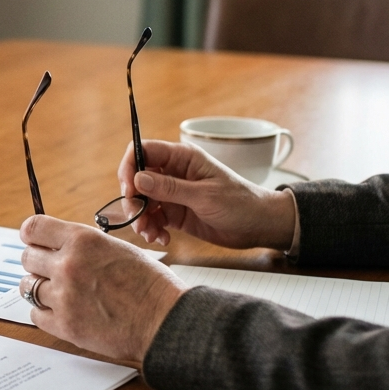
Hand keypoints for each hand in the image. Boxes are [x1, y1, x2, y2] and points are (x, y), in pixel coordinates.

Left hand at [19, 215, 186, 363]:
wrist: (165, 321)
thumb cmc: (150, 284)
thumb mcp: (116, 248)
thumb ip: (83, 246)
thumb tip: (58, 245)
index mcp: (82, 240)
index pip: (32, 228)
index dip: (31, 235)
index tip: (34, 242)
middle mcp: (68, 265)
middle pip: (26, 258)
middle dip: (37, 263)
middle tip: (51, 270)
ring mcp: (64, 296)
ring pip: (27, 286)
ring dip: (40, 288)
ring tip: (59, 292)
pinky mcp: (65, 325)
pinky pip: (35, 314)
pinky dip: (44, 313)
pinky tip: (62, 311)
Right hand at [118, 140, 296, 249]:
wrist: (260, 226)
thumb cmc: (241, 203)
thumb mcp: (205, 196)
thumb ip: (170, 188)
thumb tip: (138, 179)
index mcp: (182, 158)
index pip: (143, 151)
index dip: (130, 167)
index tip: (128, 190)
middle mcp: (173, 172)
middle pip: (137, 178)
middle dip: (133, 200)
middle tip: (138, 219)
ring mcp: (173, 193)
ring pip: (142, 200)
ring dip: (141, 218)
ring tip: (150, 233)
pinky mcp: (175, 212)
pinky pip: (153, 217)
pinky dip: (152, 228)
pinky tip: (162, 238)